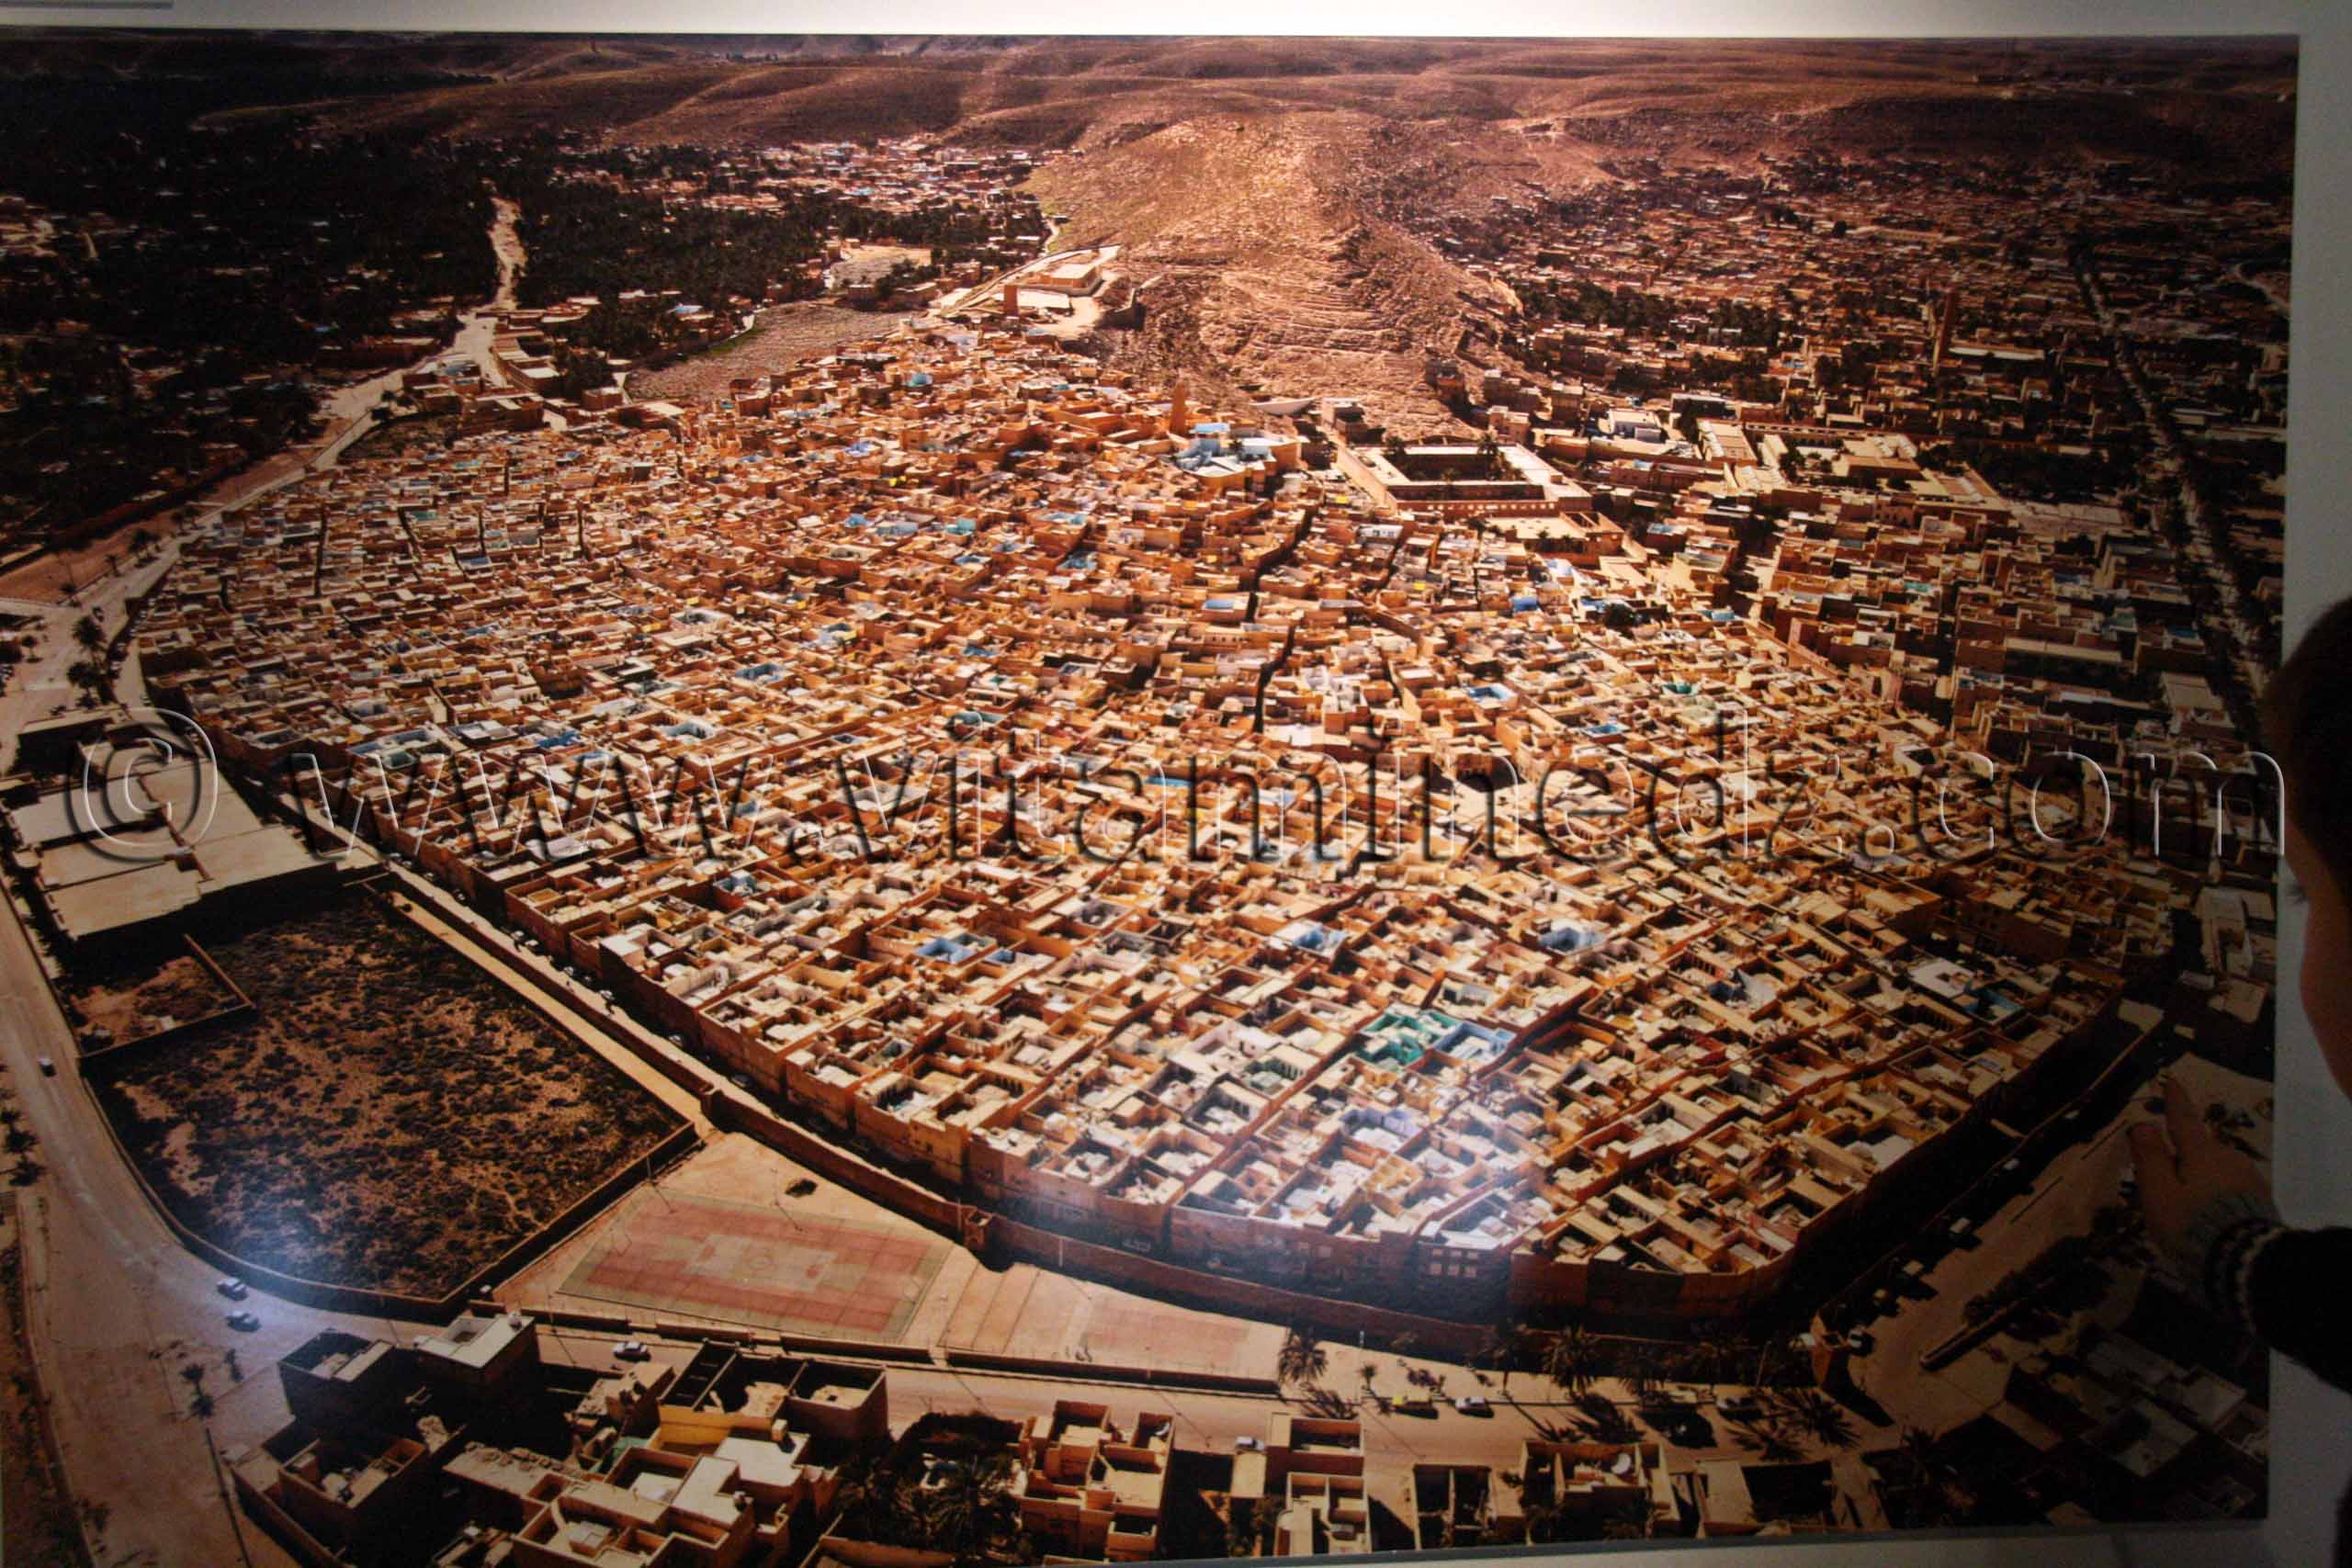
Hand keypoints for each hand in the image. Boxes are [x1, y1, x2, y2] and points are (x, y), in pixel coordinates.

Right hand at [2126, 1076, 2269, 1258]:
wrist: (2244, 1261)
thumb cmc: (2191, 1222)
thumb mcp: (2159, 1193)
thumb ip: (2150, 1158)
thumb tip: (2144, 1124)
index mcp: (2200, 1153)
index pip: (2183, 1120)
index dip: (2175, 1101)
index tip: (2173, 1081)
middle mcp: (2228, 1158)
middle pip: (2199, 1151)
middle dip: (2184, 1159)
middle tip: (2167, 1187)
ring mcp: (2249, 1179)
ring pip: (2217, 1171)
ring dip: (2202, 1181)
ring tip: (2188, 1211)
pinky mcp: (2261, 1202)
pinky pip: (2231, 1190)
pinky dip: (2218, 1197)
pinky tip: (2211, 1219)